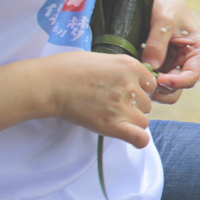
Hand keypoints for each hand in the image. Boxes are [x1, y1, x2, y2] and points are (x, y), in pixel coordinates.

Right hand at [43, 51, 158, 147]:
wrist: (49, 83)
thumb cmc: (68, 68)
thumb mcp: (102, 59)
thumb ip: (120, 70)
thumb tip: (128, 80)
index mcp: (130, 66)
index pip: (150, 84)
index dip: (139, 90)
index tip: (126, 93)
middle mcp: (130, 85)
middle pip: (146, 104)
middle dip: (134, 106)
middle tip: (113, 105)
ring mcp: (122, 105)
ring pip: (143, 121)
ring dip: (131, 121)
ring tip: (111, 117)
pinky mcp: (111, 124)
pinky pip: (139, 137)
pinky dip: (138, 140)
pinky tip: (130, 137)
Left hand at [143, 0, 199, 99]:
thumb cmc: (166, 2)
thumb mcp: (164, 20)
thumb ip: (157, 44)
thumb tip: (151, 68)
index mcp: (198, 51)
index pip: (191, 78)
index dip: (176, 83)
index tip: (159, 79)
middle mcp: (187, 61)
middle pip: (178, 88)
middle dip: (163, 89)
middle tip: (145, 82)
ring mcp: (172, 64)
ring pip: (165, 88)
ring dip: (152, 87)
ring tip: (139, 77)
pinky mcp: (159, 63)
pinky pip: (154, 79)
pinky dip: (146, 79)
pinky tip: (136, 72)